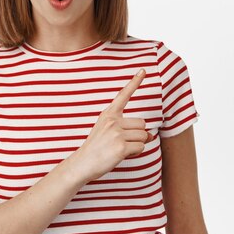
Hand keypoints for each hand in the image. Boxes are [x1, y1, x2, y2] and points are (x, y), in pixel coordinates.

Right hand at [73, 68, 154, 182]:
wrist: (82, 163)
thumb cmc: (97, 148)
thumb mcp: (108, 131)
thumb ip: (128, 129)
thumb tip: (151, 135)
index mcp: (108, 114)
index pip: (123, 95)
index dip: (135, 82)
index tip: (143, 70)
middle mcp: (113, 121)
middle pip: (142, 124)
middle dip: (138, 135)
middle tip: (122, 143)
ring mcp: (117, 133)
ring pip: (144, 136)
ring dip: (137, 145)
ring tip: (121, 149)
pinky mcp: (121, 147)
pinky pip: (140, 147)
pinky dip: (136, 153)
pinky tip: (122, 155)